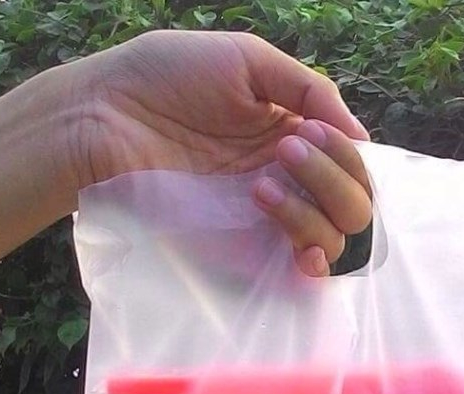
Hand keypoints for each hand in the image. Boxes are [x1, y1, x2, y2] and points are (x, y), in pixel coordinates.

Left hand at [65, 30, 373, 276]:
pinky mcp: (242, 243)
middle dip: (331, 177)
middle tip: (283, 152)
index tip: (309, 130)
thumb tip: (361, 138)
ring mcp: (268, 214)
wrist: (102, 115)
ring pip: (335, 235)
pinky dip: (313, 258)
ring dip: (312, 210)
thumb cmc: (165, 75)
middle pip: (355, 201)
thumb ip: (310, 90)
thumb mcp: (247, 59)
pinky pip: (300, 264)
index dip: (345, 151)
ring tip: (259, 187)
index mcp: (295, 132)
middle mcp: (289, 176)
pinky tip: (299, 248)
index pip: (354, 160)